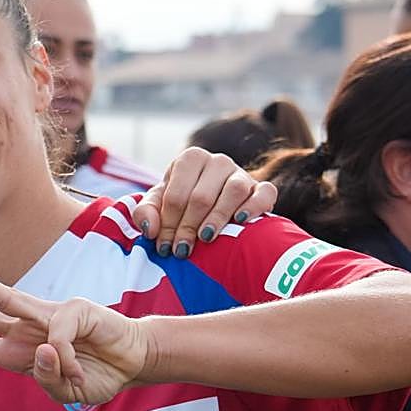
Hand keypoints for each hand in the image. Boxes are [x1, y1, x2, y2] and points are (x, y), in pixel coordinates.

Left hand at [0, 256, 151, 405]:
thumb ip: (48, 380)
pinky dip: (65, 360)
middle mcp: (22, 330)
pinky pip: (56, 338)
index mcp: (15, 354)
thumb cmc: (96, 374)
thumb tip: (42, 352)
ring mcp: (45, 316)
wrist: (133, 361)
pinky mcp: (71, 309)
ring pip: (4, 296)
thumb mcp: (66, 394)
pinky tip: (79, 369)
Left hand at [133, 146, 276, 257]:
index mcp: (190, 159)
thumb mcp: (158, 205)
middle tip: (181, 251)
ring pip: (233, 191)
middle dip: (188, 227)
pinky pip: (264, 193)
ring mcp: (241, 172)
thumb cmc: (180, 204)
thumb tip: (150, 229)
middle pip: (201, 196)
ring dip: (217, 218)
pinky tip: (240, 220)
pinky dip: (253, 206)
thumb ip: (146, 213)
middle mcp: (217, 161)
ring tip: (206, 238)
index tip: (164, 247)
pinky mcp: (261, 187)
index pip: (175, 195)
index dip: (168, 224)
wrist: (212, 207)